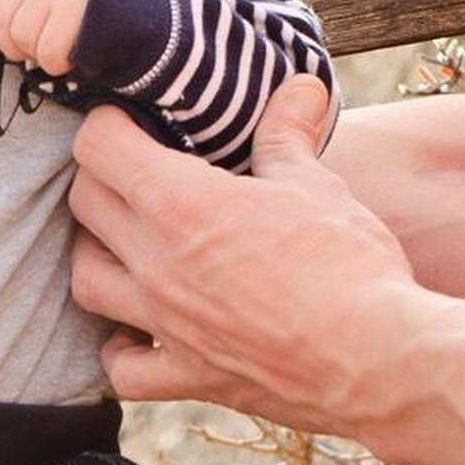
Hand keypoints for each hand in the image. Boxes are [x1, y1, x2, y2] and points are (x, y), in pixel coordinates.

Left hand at [68, 77, 416, 434]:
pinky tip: (139, 334)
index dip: (106, 125)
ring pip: (86, 281)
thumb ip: (289, 136)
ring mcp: (165, 324)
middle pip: (85, 205)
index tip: (126, 122)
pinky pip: (123, 369)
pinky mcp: (187, 376)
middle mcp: (157, 263)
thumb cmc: (351, 266)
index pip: (99, 148)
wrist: (379, 361)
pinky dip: (121, 351)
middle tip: (131, 171)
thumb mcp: (319, 186)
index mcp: (183, 205)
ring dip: (97, 254)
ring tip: (124, 243)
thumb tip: (299, 87)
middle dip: (100, 178)